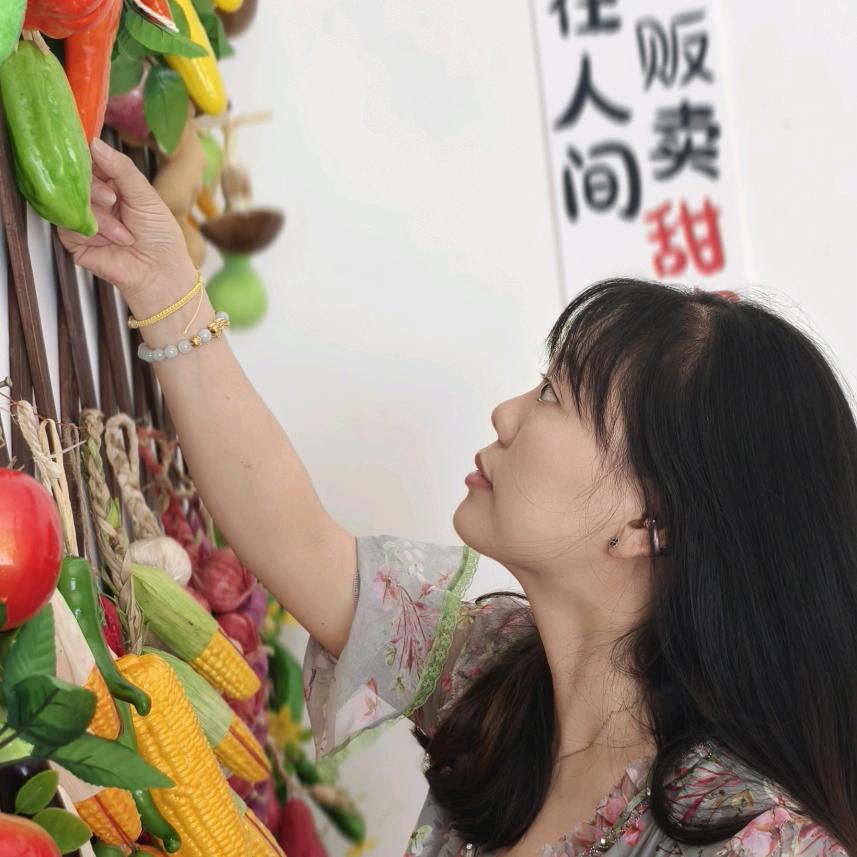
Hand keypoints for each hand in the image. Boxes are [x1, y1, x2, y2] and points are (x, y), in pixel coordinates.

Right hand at [57, 137, 195, 314]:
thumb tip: (95, 143)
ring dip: (101, 217)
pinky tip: (112, 241)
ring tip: (125, 233)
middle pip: (76, 178)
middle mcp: (95, 198)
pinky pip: (69, 224)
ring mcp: (84, 218)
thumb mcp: (146, 196)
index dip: (88, 156)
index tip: (88, 151)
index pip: (91, 161)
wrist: (160, 273)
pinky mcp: (74, 239)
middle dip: (95, 188)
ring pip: (72, 201)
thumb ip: (122, 169)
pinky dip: (94, 231)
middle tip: (113, 199)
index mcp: (113, 184)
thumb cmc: (160, 236)